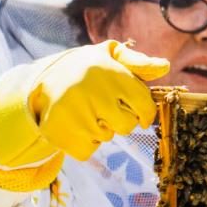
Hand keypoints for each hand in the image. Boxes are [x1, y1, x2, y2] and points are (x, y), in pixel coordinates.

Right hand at [0, 40, 169, 161]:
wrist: (42, 79)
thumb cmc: (87, 68)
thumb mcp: (110, 56)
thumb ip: (138, 63)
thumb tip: (164, 66)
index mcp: (109, 71)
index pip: (145, 105)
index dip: (145, 113)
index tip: (138, 112)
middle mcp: (91, 91)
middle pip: (126, 126)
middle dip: (120, 120)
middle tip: (105, 107)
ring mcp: (73, 113)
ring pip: (106, 137)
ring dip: (101, 130)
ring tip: (87, 112)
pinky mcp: (58, 131)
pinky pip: (88, 150)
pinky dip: (85, 142)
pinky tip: (75, 125)